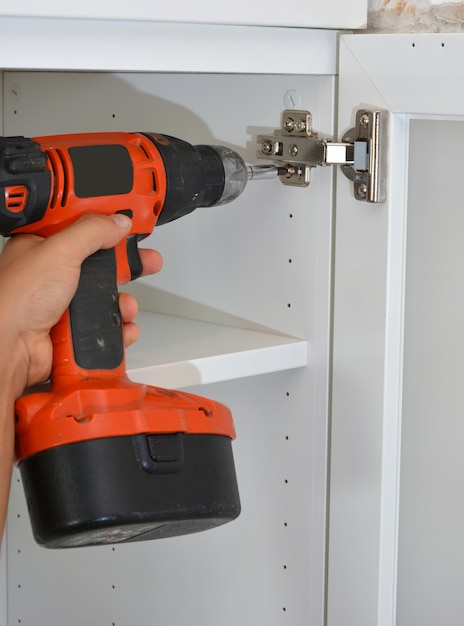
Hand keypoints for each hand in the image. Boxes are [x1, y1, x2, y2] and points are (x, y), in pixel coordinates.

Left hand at [0, 213, 161, 398]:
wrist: (10, 349)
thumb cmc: (13, 301)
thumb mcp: (59, 252)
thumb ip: (92, 232)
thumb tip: (118, 221)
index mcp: (44, 247)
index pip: (82, 226)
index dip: (107, 221)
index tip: (132, 217)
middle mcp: (54, 274)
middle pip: (101, 262)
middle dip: (127, 264)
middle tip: (146, 260)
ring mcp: (64, 303)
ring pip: (106, 297)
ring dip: (122, 303)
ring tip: (125, 306)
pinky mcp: (74, 329)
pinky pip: (106, 325)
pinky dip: (119, 329)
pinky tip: (121, 327)